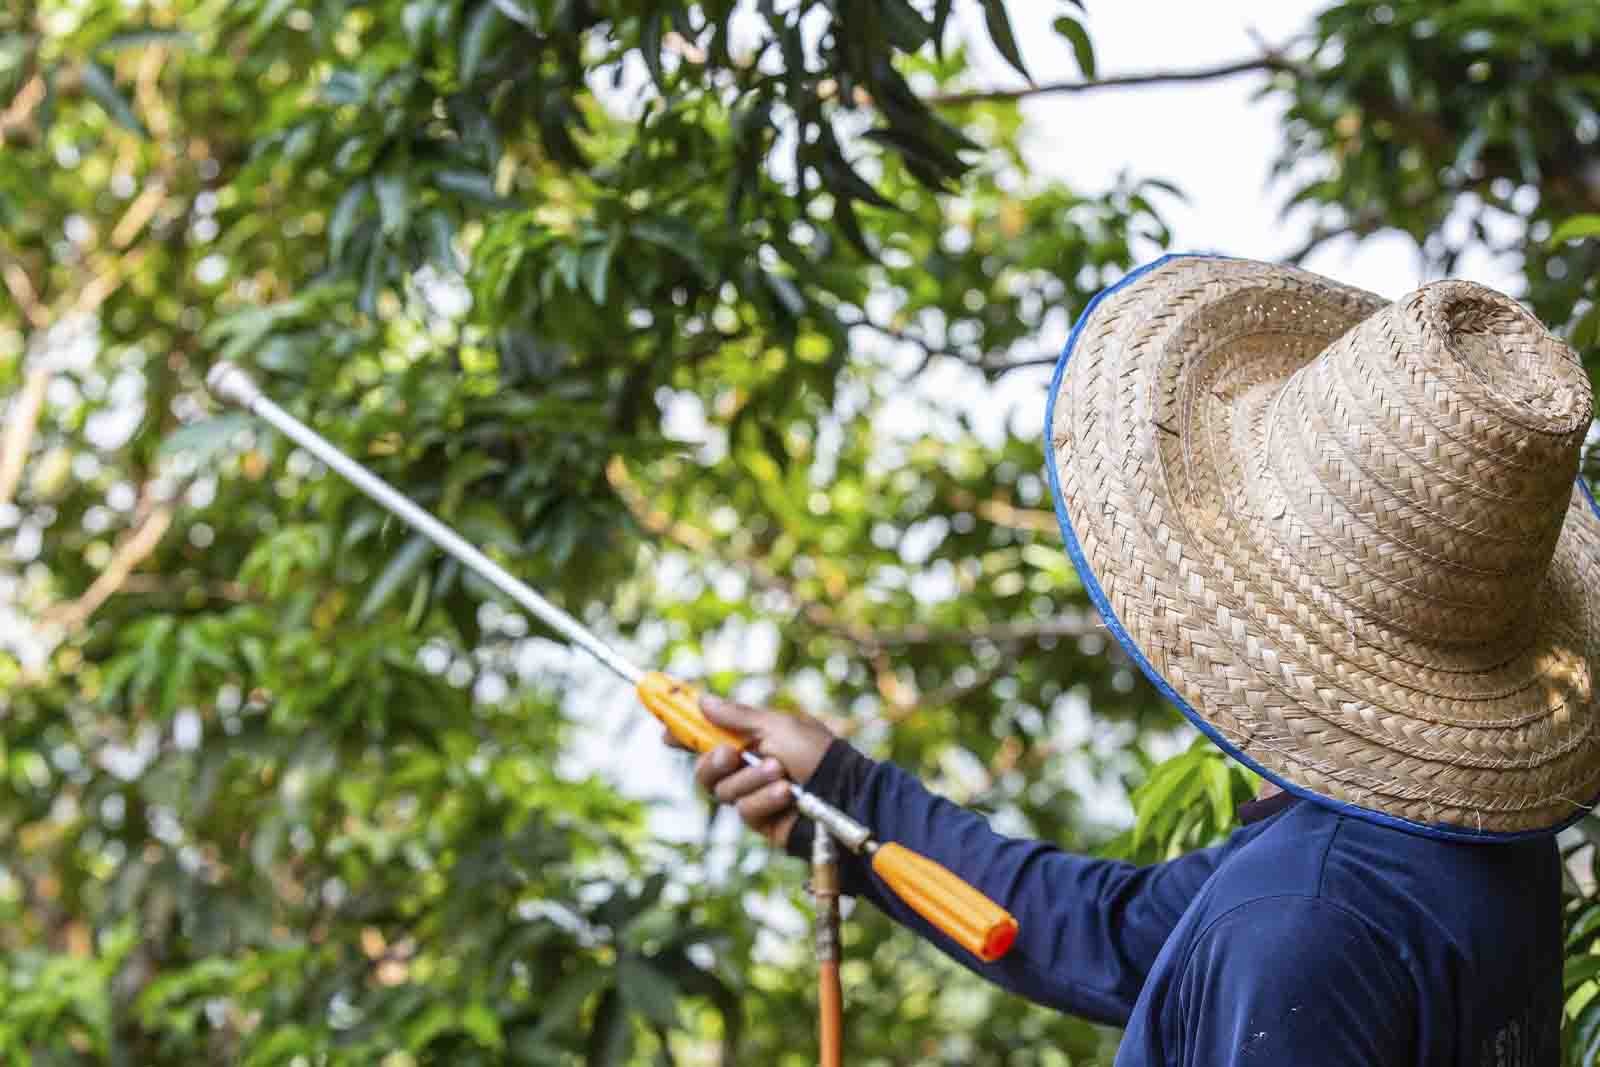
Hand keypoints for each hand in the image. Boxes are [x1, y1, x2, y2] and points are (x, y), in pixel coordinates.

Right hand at [682, 696, 834, 847]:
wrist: (844, 790)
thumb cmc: (816, 752)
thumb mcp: (776, 725)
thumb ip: (737, 717)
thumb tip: (703, 700)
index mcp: (749, 738)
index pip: (706, 734)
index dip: (682, 731)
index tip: (664, 729)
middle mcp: (746, 766)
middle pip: (704, 768)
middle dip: (713, 761)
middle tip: (731, 753)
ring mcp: (751, 793)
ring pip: (723, 790)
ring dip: (752, 780)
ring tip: (781, 773)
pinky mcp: (760, 819)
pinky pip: (744, 810)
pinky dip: (765, 799)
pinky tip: (786, 794)